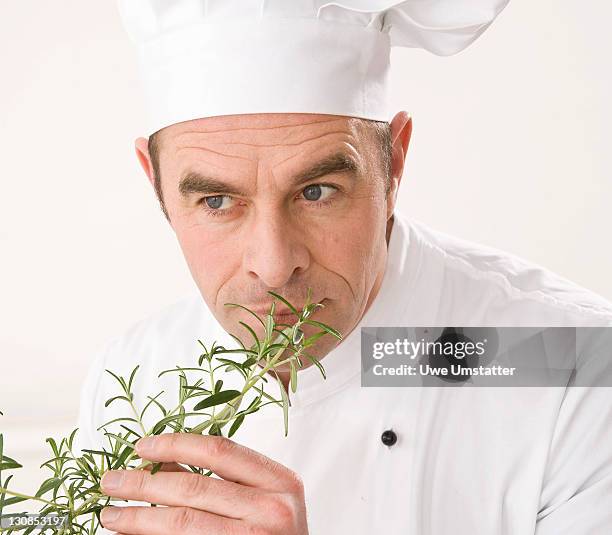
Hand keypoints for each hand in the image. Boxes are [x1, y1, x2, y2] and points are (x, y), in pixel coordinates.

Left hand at [99, 433, 308, 534]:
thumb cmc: (277, 534)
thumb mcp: (263, 497)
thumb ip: (220, 476)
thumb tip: (163, 458)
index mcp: (279, 482)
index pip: (219, 451)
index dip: (175, 443)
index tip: (142, 446)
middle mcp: (271, 510)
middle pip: (193, 487)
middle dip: (143, 483)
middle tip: (111, 480)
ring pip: (182, 523)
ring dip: (138, 516)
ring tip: (110, 513)